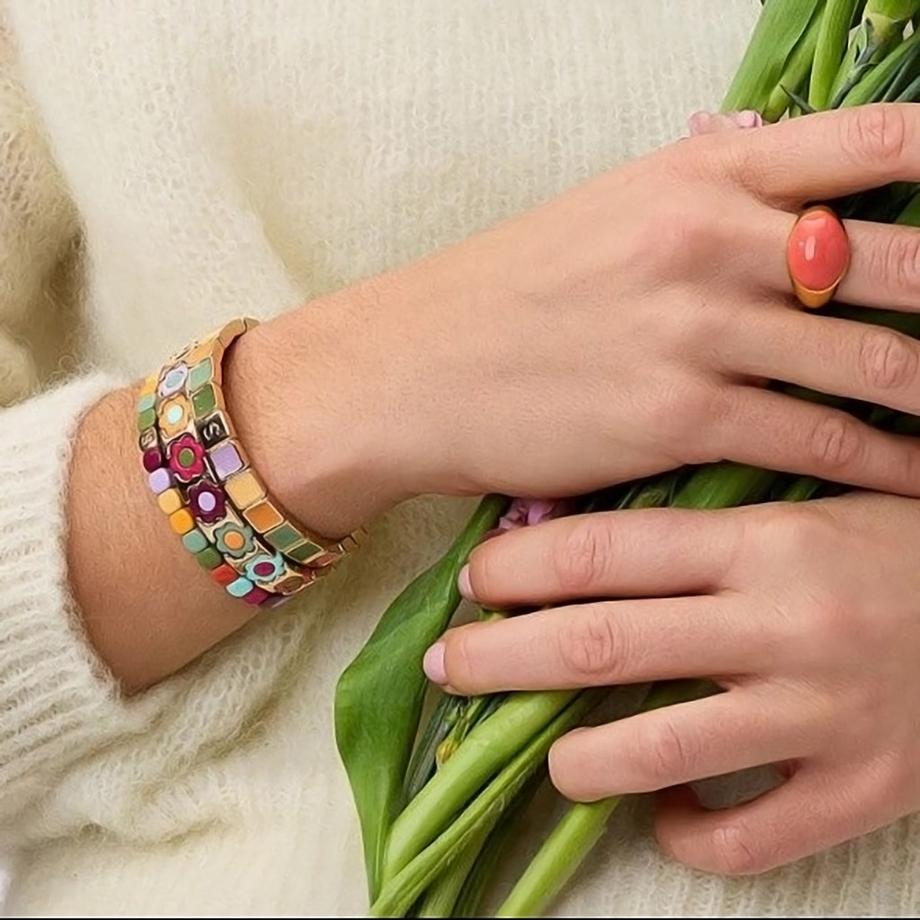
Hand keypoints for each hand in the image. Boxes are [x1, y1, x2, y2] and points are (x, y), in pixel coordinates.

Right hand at [244, 104, 919, 535]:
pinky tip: (911, 479)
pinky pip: (815, 440)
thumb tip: (797, 203)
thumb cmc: (504, 295)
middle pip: (900, 260)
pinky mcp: (679, 420)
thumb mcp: (606, 218)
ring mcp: (698, 333)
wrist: (411, 372)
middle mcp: (710, 242)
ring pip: (872, 360)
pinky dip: (880, 464)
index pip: (873, 140)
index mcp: (696, 177)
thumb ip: (707, 207)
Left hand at [424, 493, 919, 874]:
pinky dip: (688, 834)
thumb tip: (586, 546)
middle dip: (504, 657)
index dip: (522, 568)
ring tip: (548, 753)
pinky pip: (748, 838)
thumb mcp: (809, 502)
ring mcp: (824, 715)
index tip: (474, 581)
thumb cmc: (903, 541)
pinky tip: (667, 812)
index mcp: (766, 540)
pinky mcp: (865, 790)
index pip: (607, 552)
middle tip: (450, 664)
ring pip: (658, 751)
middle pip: (604, 645)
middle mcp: (785, 624)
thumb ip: (708, 524)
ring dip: (578, 757)